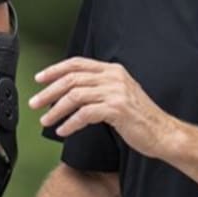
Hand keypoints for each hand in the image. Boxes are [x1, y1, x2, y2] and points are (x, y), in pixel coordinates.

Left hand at [29, 56, 179, 159]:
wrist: (162, 132)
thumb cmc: (139, 117)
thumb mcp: (118, 93)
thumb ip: (99, 87)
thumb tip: (70, 90)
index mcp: (112, 70)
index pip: (77, 64)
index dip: (55, 70)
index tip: (39, 79)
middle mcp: (113, 77)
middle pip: (72, 79)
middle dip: (49, 91)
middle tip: (34, 102)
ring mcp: (115, 91)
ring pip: (75, 96)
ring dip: (56, 109)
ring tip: (46, 120)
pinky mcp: (117, 108)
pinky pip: (85, 113)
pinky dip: (71, 123)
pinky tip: (63, 130)